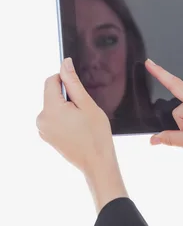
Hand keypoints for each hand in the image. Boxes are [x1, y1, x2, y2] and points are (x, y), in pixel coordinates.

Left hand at [36, 58, 115, 175]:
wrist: (97, 162)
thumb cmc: (96, 136)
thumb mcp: (87, 104)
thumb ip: (73, 82)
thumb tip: (65, 63)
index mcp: (50, 109)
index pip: (51, 81)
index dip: (65, 80)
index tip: (79, 91)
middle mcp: (42, 118)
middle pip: (51, 94)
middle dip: (66, 97)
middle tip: (83, 111)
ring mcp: (43, 129)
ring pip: (53, 106)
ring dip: (65, 108)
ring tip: (80, 122)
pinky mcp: (46, 136)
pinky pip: (53, 118)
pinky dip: (63, 118)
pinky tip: (76, 128)